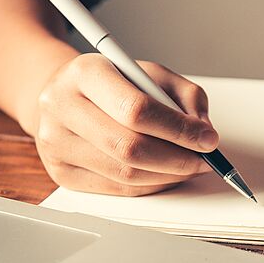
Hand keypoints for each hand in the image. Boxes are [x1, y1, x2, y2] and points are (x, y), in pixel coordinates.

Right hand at [34, 53, 216, 194]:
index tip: (208, 139)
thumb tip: (203, 132)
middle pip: (129, 147)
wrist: (65, 95)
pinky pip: (117, 190)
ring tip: (189, 166)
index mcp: (85, 72)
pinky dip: (151, 186)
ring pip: (125, 174)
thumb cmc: (113, 84)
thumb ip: (185, 95)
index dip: (178, 129)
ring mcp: (56, 143)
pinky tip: (165, 175)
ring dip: (168, 176)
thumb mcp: (150, 74)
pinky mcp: (61, 173)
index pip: (136, 109)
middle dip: (177, 158)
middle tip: (204, 160)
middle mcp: (62, 106)